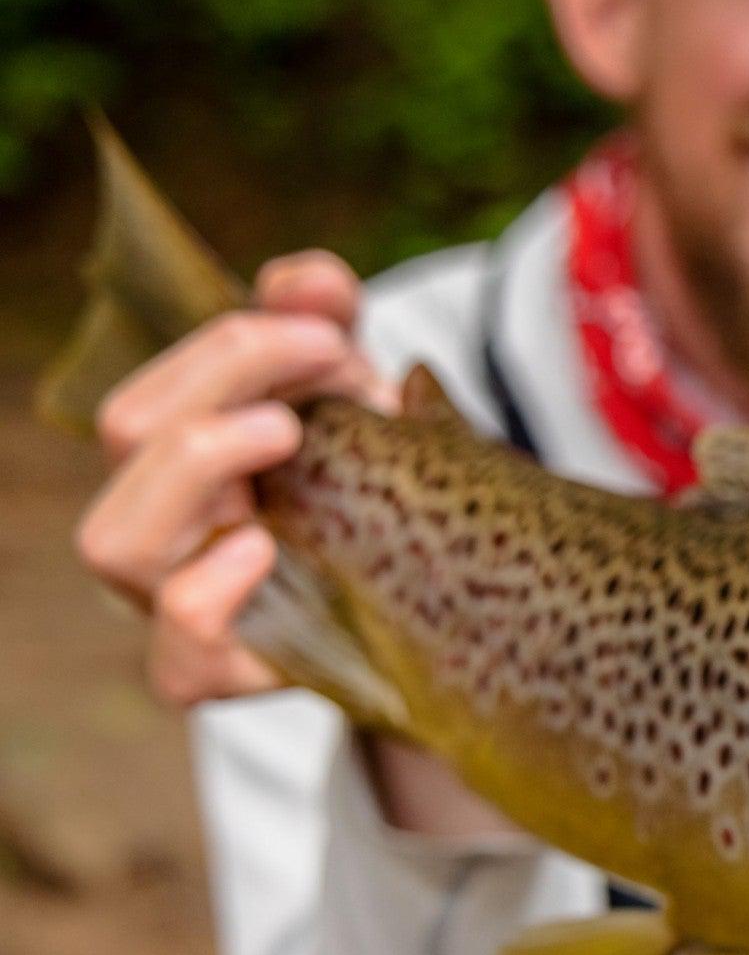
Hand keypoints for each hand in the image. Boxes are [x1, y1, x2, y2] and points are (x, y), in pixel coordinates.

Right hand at [75, 251, 387, 706]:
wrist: (426, 595)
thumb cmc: (365, 483)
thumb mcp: (357, 397)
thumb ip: (325, 322)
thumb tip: (308, 281)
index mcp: (176, 453)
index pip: (158, 387)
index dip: (238, 347)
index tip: (337, 334)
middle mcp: (162, 521)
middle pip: (128, 433)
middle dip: (225, 377)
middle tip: (335, 364)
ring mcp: (177, 599)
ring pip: (116, 539)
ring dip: (195, 464)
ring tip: (286, 431)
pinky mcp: (221, 673)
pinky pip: (177, 658)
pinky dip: (205, 597)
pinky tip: (263, 548)